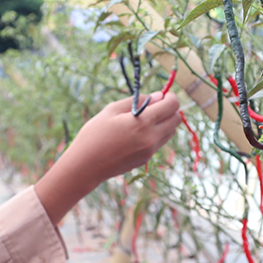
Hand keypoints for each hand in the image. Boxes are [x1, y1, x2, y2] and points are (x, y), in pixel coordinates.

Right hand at [35, 91, 180, 222]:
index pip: (172, 105)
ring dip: (164, 123)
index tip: (161, 96)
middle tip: (155, 106)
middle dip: (170, 110)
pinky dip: (155, 134)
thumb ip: (138, 100)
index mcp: (143, 122)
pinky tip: (136, 134)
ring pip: (170, 132)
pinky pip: (159, 143)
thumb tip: (159, 96)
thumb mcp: (112, 110)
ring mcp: (150, 151)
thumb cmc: (94, 134)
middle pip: (176, 119)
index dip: (170, 97)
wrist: (85, 166)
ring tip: (144, 120)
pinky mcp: (146, 160)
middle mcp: (151, 138)